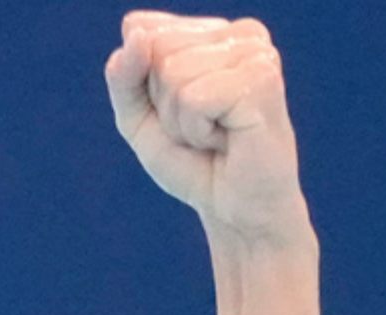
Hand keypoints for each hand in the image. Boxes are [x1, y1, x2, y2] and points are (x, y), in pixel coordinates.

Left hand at [105, 11, 309, 246]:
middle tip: (201, 130)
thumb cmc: (195, 165)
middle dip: (165, 103)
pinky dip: (198, 130)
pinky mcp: (262, 80)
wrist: (236, 214)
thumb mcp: (138, 118)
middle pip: (157, 47)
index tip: (183, 113)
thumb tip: (137, 34)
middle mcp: (241, 34)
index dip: (146, 86)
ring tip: (215, 138)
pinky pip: (194, 97)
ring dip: (182, 121)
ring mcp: (255, 53)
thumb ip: (123, 75)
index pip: (142, 30)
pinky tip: (227, 141)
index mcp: (215, 30)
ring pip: (173, 71)